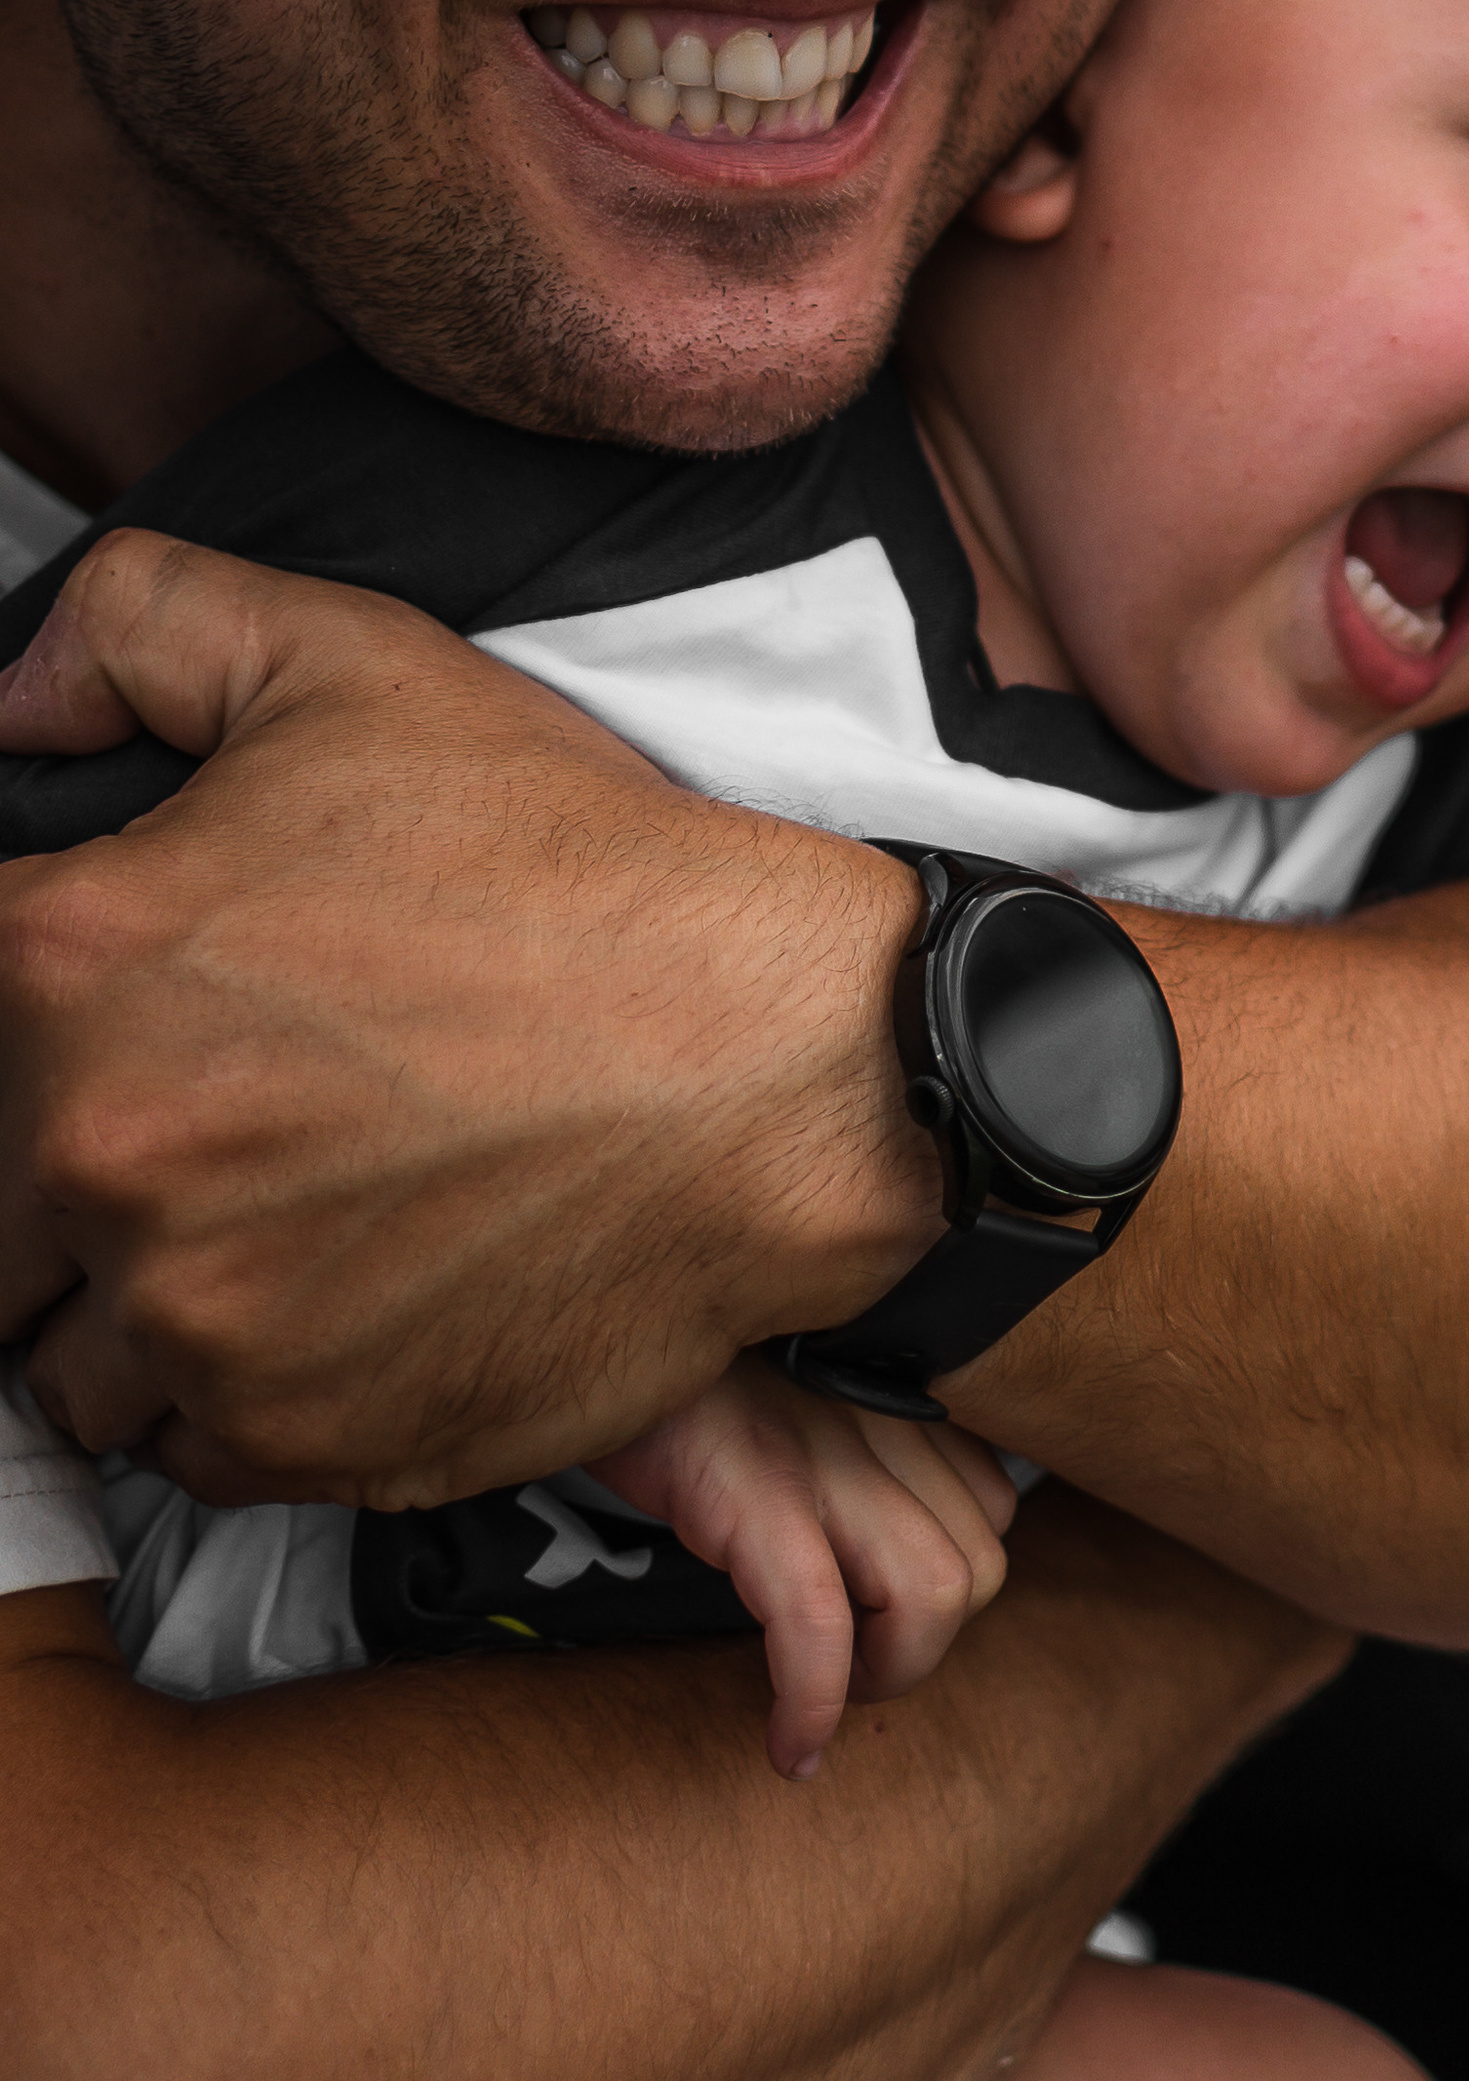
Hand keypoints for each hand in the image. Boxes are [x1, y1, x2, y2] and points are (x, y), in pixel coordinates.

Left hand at [0, 530, 941, 1504]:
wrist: (780, 1062)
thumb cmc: (582, 877)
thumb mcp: (358, 667)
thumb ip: (140, 633)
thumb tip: (9, 700)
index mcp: (71, 963)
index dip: (41, 1028)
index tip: (129, 1039)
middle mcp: (100, 1155)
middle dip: (68, 1182)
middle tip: (210, 1133)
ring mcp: (195, 1317)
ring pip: (76, 1353)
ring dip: (143, 1304)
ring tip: (280, 1224)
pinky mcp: (296, 1436)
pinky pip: (194, 1447)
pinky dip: (246, 1393)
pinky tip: (347, 1294)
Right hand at [589, 1358, 1017, 1777]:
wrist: (589, 1326)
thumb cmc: (690, 1380)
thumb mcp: (795, 1398)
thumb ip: (854, 1446)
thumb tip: (875, 1558)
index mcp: (894, 1395)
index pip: (996, 1506)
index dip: (949, 1585)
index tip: (883, 1622)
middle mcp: (877, 1416)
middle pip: (979, 1565)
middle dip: (920, 1646)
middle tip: (848, 1667)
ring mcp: (823, 1451)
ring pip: (934, 1595)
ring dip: (885, 1676)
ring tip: (823, 1695)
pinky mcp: (754, 1491)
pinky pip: (819, 1621)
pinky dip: (813, 1701)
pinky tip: (788, 1746)